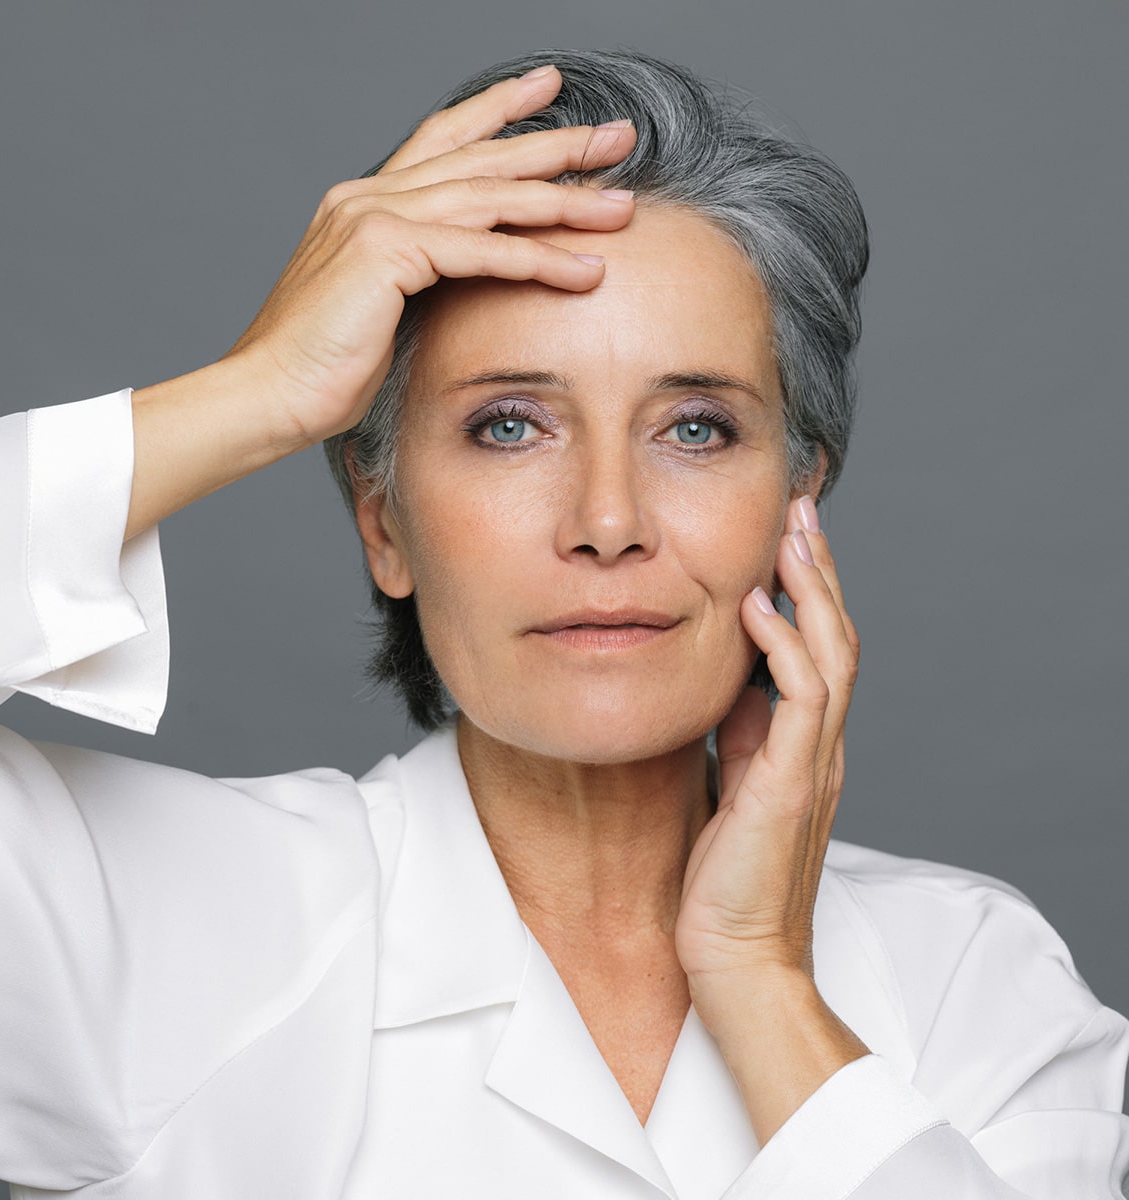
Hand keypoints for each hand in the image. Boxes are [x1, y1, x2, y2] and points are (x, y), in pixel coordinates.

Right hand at [225, 65, 637, 447]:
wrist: (266, 395)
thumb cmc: (320, 368)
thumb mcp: (377, 308)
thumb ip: (415, 276)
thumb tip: (459, 276)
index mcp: (363, 201)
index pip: (444, 141)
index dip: (498, 112)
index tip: (548, 92)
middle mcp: (368, 195)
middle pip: (480, 157)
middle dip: (555, 144)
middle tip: (617, 136)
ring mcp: (373, 217)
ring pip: (490, 199)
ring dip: (563, 202)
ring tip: (622, 207)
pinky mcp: (385, 253)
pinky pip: (480, 251)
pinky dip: (536, 260)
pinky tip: (584, 269)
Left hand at [676, 494, 859, 987]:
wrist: (735, 958)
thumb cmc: (726, 879)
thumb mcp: (733, 785)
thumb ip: (740, 732)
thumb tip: (728, 678)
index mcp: (803, 743)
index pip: (818, 647)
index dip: (807, 590)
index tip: (785, 536)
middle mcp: (818, 744)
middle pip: (836, 636)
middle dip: (817, 569)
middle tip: (800, 509)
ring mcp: (811, 761)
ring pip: (831, 654)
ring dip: (812, 590)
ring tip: (791, 533)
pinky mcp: (791, 782)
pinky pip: (799, 698)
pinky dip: (785, 645)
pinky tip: (757, 605)